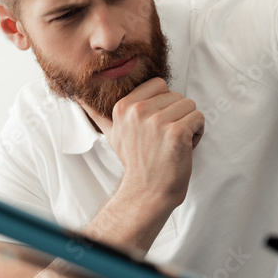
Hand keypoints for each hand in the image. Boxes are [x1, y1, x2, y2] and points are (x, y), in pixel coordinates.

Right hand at [80, 78, 204, 207]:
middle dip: (177, 115)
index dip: (163, 105)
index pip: (159, 85)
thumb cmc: (135, 163)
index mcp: (124, 106)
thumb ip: (96, 114)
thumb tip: (78, 98)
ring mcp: (157, 122)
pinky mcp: (176, 133)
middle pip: (176, 95)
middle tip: (164, 139)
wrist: (147, 192)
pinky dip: (197, 133)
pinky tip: (184, 148)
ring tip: (173, 143)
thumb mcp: (111, 134)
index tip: (156, 127)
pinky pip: (198, 118)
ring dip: (188, 124)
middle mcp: (138, 111)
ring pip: (189, 105)